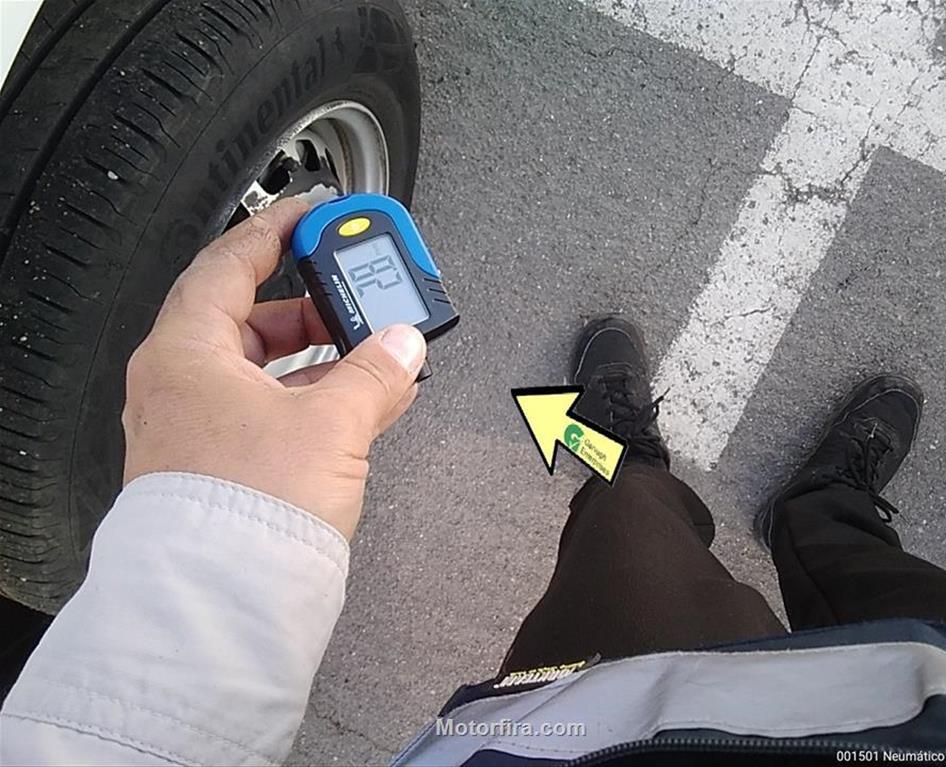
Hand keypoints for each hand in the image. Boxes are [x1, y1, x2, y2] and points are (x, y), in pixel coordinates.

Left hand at [122, 199, 425, 538]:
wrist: (226, 600)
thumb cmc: (249, 508)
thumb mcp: (331, 422)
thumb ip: (375, 372)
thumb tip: (403, 345)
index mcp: (186, 353)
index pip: (229, 262)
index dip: (277, 230)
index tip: (315, 215)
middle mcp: (181, 385)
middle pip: (250, 317)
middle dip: (312, 306)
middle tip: (357, 292)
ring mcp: (198, 427)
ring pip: (265, 369)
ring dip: (321, 358)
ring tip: (374, 354)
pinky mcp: (223, 465)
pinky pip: (271, 410)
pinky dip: (314, 399)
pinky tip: (362, 403)